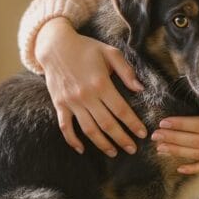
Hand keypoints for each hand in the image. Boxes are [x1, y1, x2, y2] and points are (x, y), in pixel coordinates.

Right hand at [35, 17, 147, 155]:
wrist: (55, 46)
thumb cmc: (86, 48)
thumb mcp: (110, 52)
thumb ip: (126, 71)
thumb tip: (140, 89)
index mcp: (101, 83)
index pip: (121, 110)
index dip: (133, 124)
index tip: (143, 134)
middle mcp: (86, 96)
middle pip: (107, 124)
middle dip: (122, 139)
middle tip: (133, 149)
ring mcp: (71, 102)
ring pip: (89, 130)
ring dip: (102, 144)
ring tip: (114, 152)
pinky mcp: (59, 105)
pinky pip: (65, 127)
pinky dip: (73, 140)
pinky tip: (82, 149)